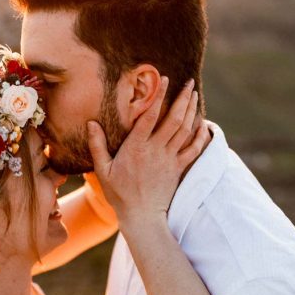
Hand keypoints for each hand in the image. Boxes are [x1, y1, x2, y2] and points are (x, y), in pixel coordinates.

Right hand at [87, 77, 207, 225]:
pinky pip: (193, 150)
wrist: (141, 216)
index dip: (159, 95)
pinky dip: (200, 135)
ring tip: (194, 95)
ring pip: (185, 131)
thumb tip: (91, 123)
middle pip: (174, 119)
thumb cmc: (119, 194)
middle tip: (189, 82)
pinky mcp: (178, 169)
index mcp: (136, 147)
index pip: (150, 116)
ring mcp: (169, 160)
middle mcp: (156, 150)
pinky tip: (203, 123)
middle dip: (182, 98)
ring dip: (191, 111)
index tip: (165, 79)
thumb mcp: (103, 170)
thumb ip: (97, 145)